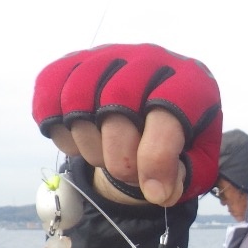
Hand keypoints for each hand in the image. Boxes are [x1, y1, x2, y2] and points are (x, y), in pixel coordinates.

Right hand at [33, 44, 221, 206]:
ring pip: (78, 99)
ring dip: (89, 146)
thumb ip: (184, 177)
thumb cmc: (181, 142)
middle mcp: (150, 57)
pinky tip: (80, 142)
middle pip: (118, 104)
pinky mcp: (74, 62)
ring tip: (106, 158)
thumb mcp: (197, 164)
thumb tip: (157, 190)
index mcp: (192, 81)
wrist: (155, 115)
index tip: (153, 192)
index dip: (156, 159)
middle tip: (129, 176)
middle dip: (120, 156)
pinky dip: (59, 130)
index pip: (167, 113)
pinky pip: (50, 94)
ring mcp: (109, 55)